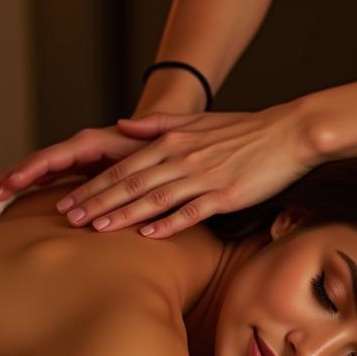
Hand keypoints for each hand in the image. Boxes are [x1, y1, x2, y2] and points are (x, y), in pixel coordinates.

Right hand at [0, 125, 151, 200]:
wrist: (163, 143)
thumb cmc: (159, 143)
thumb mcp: (154, 135)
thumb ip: (143, 128)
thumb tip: (123, 121)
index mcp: (93, 142)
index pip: (54, 156)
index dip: (30, 170)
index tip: (11, 183)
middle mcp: (81, 149)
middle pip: (41, 163)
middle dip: (16, 177)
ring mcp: (79, 160)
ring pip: (43, 171)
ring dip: (20, 182)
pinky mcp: (82, 171)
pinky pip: (52, 178)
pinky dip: (34, 186)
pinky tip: (18, 198)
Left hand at [56, 101, 318, 237]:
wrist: (288, 133)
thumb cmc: (244, 129)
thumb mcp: (198, 120)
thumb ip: (159, 123)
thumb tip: (124, 125)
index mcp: (172, 141)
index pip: (124, 167)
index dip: (94, 185)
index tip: (69, 200)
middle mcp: (182, 158)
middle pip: (131, 183)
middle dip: (97, 201)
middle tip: (68, 219)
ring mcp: (204, 177)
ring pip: (154, 198)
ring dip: (123, 214)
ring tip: (96, 229)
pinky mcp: (225, 195)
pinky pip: (191, 211)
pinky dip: (168, 223)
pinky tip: (147, 235)